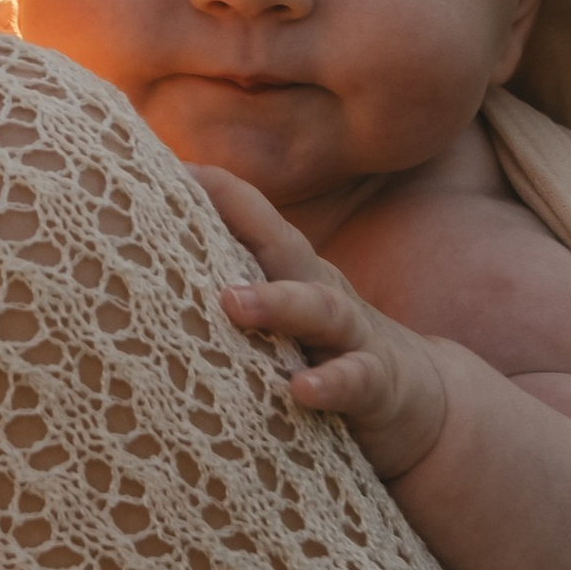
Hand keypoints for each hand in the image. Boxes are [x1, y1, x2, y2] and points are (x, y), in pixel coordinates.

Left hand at [194, 167, 447, 482]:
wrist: (421, 402)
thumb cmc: (324, 352)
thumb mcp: (282, 314)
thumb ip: (230, 289)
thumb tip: (148, 270)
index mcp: (291, 272)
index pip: (252, 219)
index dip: (214, 190)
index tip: (164, 167)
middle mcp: (320, 291)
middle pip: (282, 246)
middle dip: (236, 220)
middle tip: (177, 214)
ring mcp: (352, 335)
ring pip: (320, 308)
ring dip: (277, 302)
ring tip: (234, 304)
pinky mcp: (376, 385)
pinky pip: (354, 379)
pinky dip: (329, 382)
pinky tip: (299, 390)